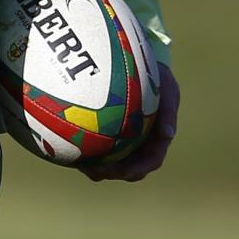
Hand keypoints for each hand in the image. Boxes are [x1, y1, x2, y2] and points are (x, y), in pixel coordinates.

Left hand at [81, 62, 178, 182]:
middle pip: (126, 168)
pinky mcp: (104, 131)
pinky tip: (68, 142)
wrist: (141, 65)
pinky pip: (93, 143)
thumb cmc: (158, 78)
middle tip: (97, 170)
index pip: (150, 162)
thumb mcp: (169, 89)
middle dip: (112, 172)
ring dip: (94, 166)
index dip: (137, 170)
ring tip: (79, 163)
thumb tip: (168, 134)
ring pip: (107, 160)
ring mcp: (121, 140)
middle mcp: (138, 144)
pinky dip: (84, 146)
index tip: (126, 171)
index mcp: (156, 140)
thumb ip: (170, 111)